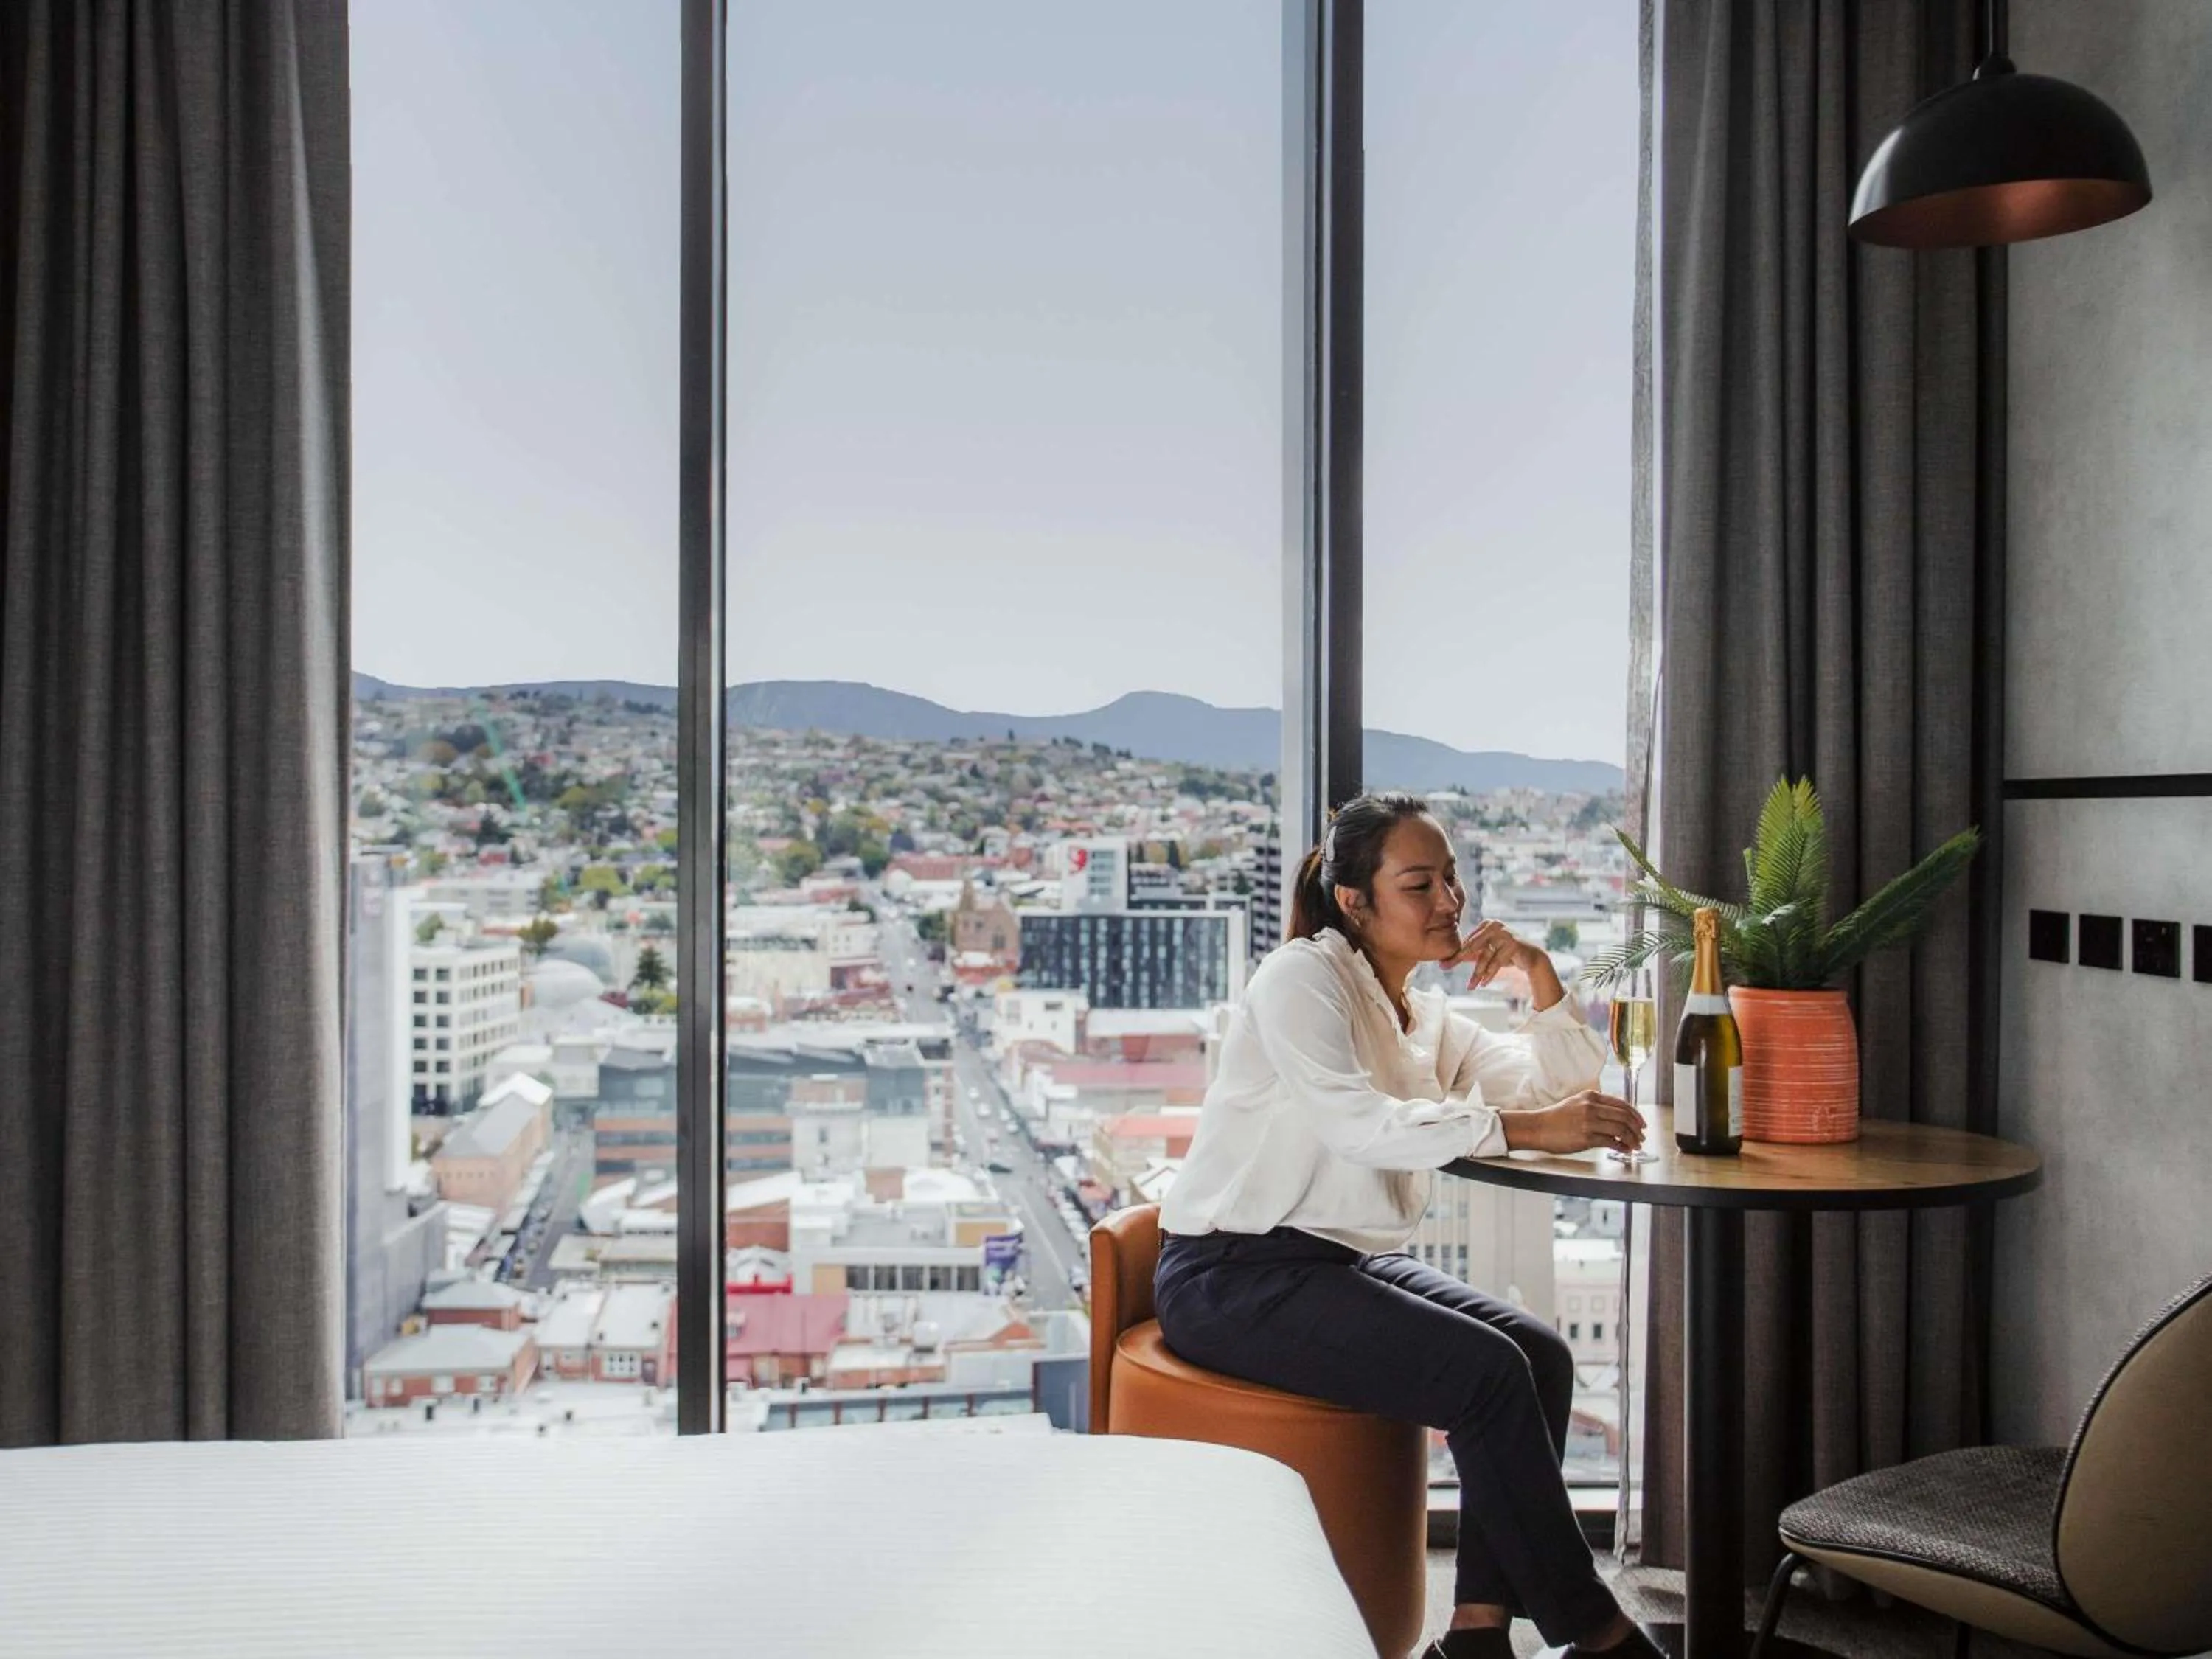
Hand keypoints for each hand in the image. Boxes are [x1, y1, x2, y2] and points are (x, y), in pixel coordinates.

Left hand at [1443, 919, 1538, 986]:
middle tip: (1445, 968)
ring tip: (1470, 986)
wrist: (1531, 957)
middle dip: (1458, 959)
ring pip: (1485, 956)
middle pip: (1473, 946)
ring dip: (1477, 973)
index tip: (1442, 964)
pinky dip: (1490, 974)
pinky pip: (1497, 961)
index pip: (1467, 941)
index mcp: (1486, 925)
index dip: (1455, 954)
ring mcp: (1505, 933)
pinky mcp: (1513, 943)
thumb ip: (1471, 954)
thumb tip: (1448, 960)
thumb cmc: (1506, 953)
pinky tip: (1483, 983)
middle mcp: (1494, 926)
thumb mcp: (1487, 953)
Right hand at [1501, 1090, 1645, 1155]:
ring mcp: (1589, 1122)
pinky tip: (1624, 1150)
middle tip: (1642, 1137)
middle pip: (1624, 1117)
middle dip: (1637, 1129)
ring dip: (1632, 1139)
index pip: (1621, 1104)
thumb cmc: (1555, 1118)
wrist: (1538, 1128)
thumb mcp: (1577, 1104)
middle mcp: (1591, 1107)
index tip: (1641, 1123)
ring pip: (1621, 1130)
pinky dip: (1621, 1147)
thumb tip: (1616, 1119)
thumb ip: (1596, 1107)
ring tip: (1635, 1146)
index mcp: (1591, 1096)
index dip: (1635, 1115)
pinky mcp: (1586, 1137)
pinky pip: (1611, 1142)